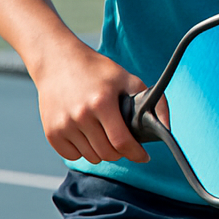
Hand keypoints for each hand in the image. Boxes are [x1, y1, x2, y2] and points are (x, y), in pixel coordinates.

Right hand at [32, 42, 152, 164]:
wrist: (58, 62)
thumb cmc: (98, 71)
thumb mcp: (128, 79)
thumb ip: (154, 102)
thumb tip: (167, 128)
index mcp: (102, 102)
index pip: (121, 141)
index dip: (136, 153)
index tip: (144, 157)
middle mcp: (80, 115)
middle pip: (107, 153)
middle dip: (121, 152)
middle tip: (124, 142)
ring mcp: (63, 125)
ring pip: (91, 157)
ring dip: (102, 152)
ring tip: (105, 134)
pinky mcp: (51, 132)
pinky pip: (72, 156)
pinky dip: (83, 151)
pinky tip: (87, 135)